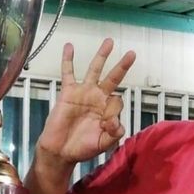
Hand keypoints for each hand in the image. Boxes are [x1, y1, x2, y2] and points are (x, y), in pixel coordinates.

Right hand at [37, 38, 135, 163]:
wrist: (61, 151)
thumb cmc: (83, 148)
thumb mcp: (104, 143)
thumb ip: (114, 133)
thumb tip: (116, 121)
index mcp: (108, 110)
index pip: (118, 100)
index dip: (114, 111)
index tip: (107, 123)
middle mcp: (97, 98)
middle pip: (113, 77)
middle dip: (122, 66)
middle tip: (132, 54)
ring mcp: (83, 93)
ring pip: (94, 69)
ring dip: (101, 56)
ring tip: (109, 42)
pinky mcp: (68, 92)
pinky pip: (68, 73)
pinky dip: (68, 60)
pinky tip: (69, 47)